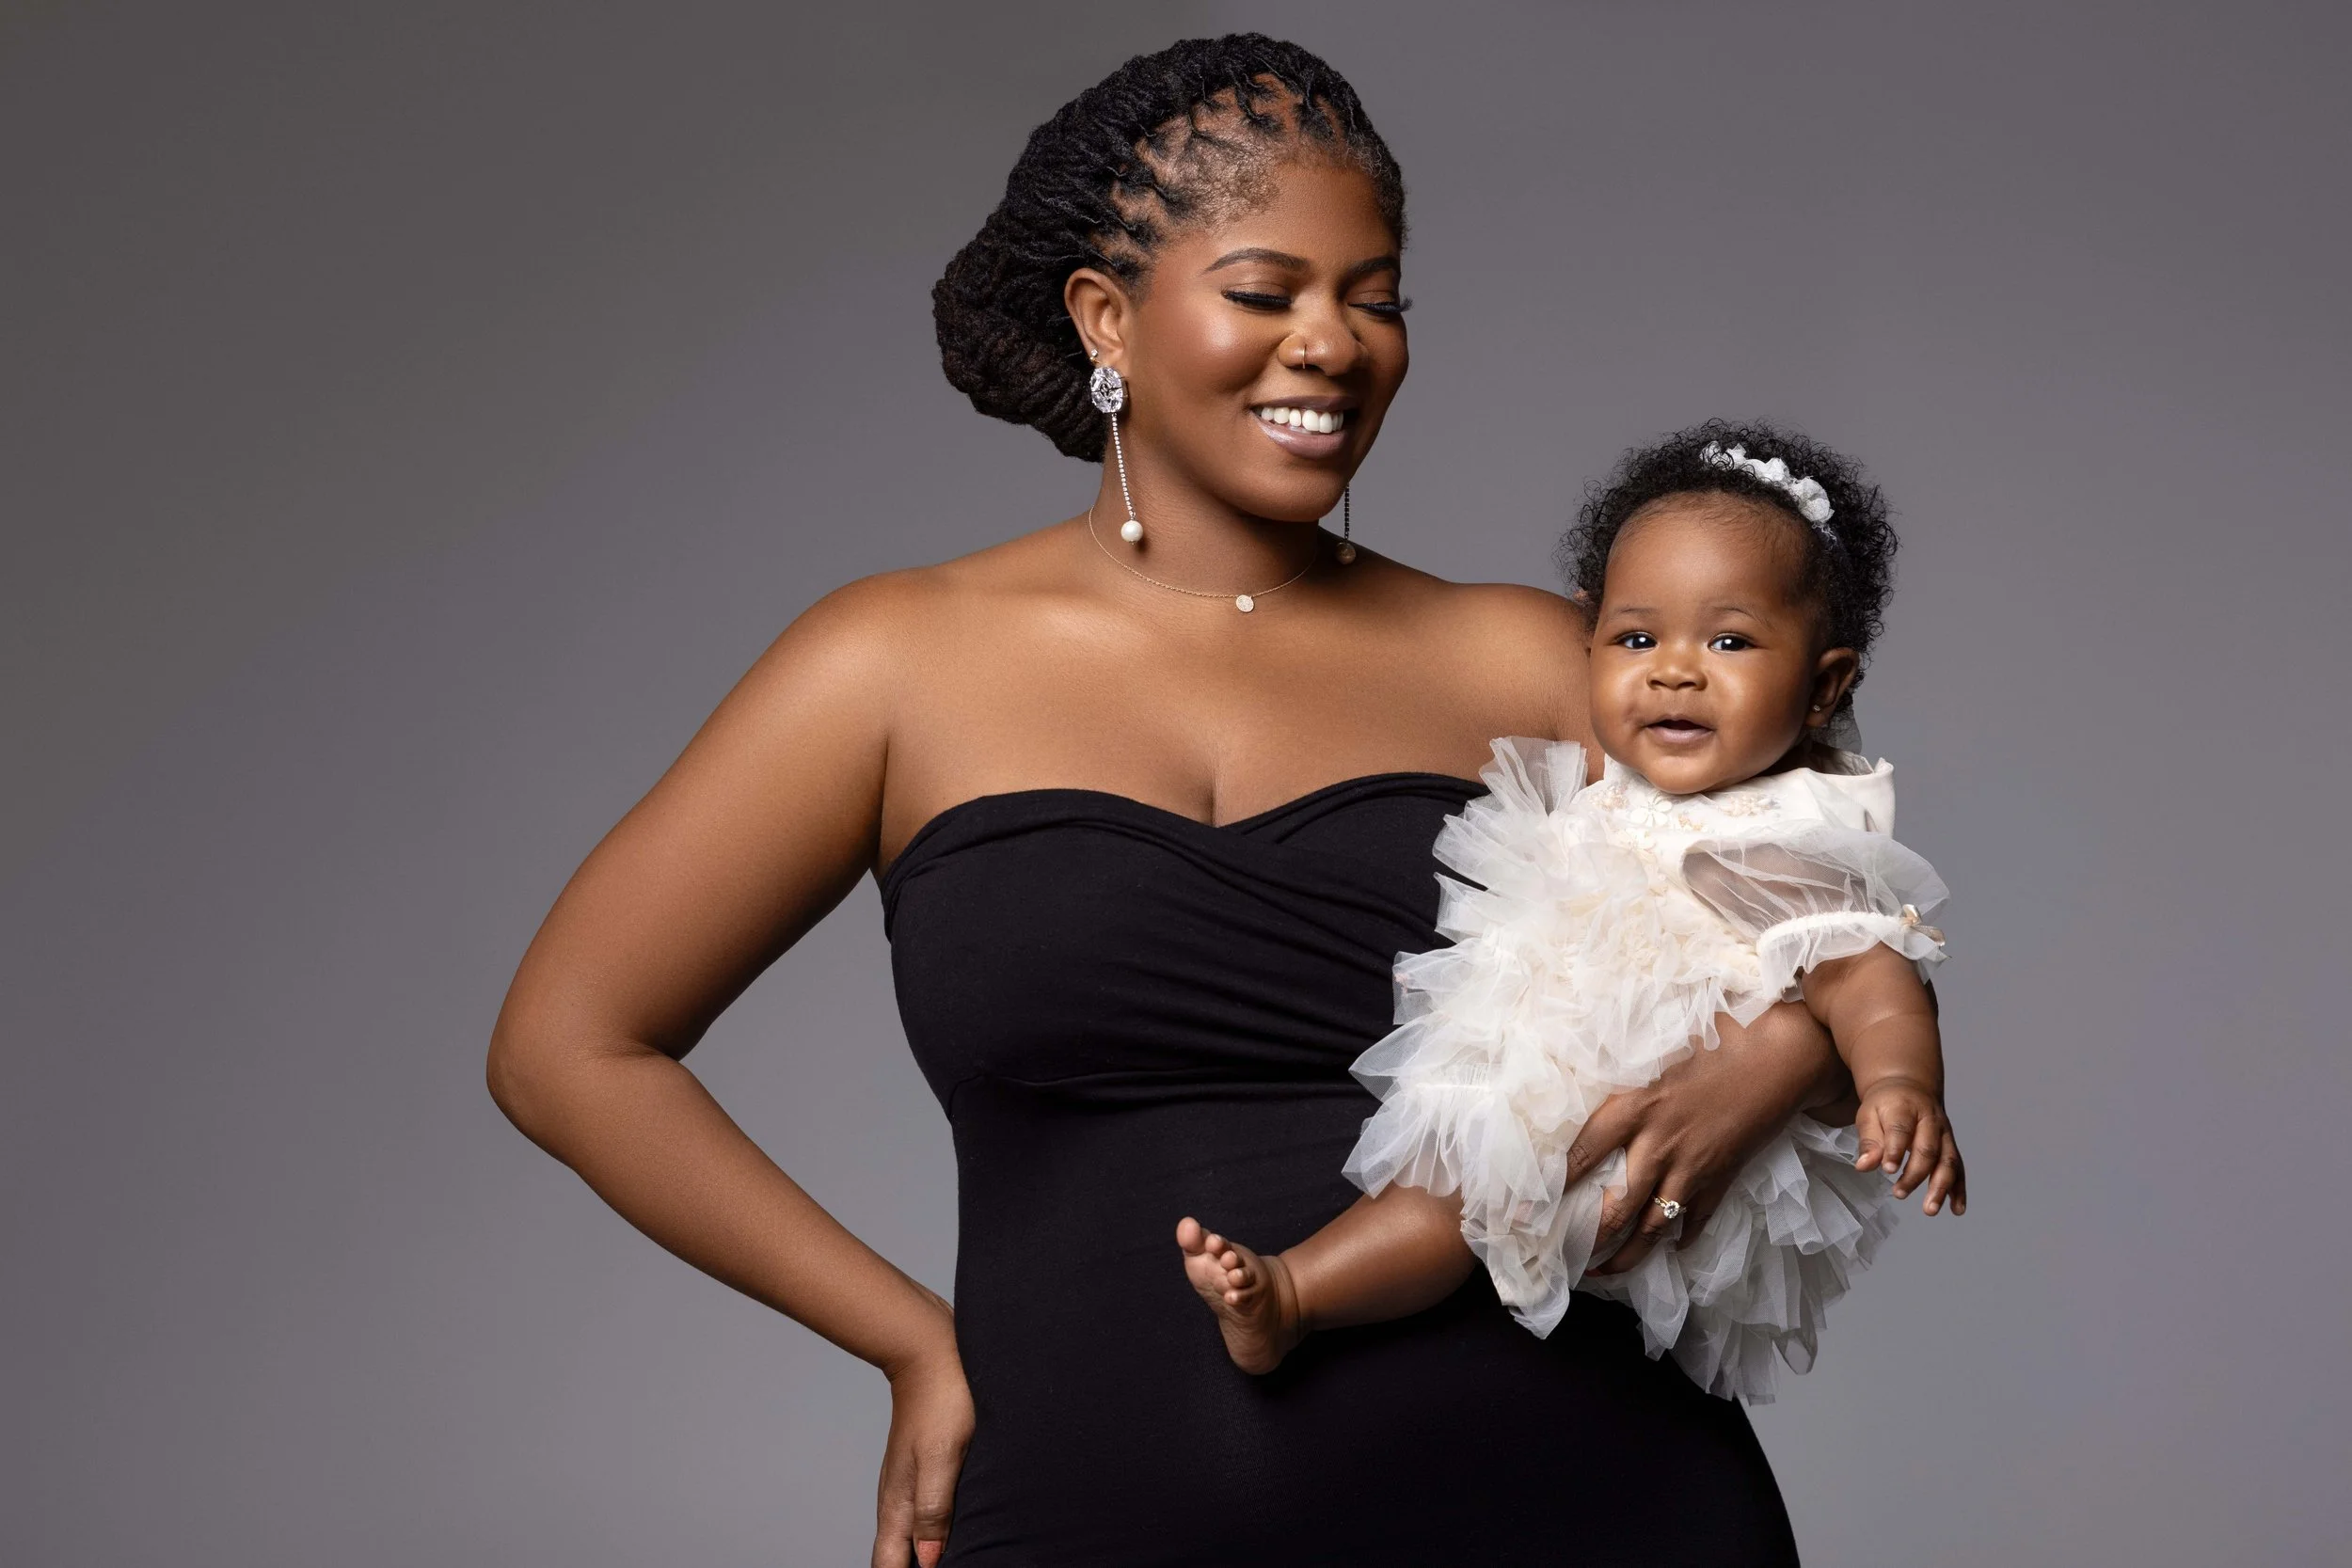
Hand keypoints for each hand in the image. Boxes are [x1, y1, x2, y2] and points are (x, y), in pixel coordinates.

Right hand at [872, 1320, 972, 1567]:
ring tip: (949, 1561)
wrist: (932, 1352)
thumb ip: (934, 1510)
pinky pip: (918, 1515)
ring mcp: (907, 1484)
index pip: (889, 1565)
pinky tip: (948, 1534)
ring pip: (906, 1537)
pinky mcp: (920, 1470)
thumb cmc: (942, 1401)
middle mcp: (897, 1499)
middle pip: (895, 1556)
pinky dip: (928, 1534)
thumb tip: (928, 1560)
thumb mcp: (942, 1459)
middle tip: (953, 1564)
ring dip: (919, 1556)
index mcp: (899, 1504)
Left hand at [1568, 1002, 1841, 1275]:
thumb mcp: (1656, 1052)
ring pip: (1651, 1228)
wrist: (1781, 1060)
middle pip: (1615, 1208)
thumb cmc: (1717, 1043)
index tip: (1527, 1210)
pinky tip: (1667, 1250)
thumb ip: (1621, 1075)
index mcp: (1635, 1108)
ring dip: (1626, 1257)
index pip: (1581, 1154)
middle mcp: (1658, 1146)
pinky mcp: (1721, 1181)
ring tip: (1602, 1273)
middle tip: (1563, 1256)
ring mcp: (1692, 1170)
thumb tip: (1574, 1075)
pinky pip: (1694, 1223)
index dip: (1552, 1186)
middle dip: (1587, 1240)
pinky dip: (1679, 1240)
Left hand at [1855, 1076, 1966, 1214]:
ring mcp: (1944, 1133)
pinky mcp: (1951, 1146)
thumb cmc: (1885, 1104)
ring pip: (1948, 1161)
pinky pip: (1959, 1168)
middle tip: (1899, 1193)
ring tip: (1930, 1209)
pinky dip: (1959, 1189)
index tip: (1888, 1170)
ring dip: (1941, 1186)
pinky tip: (1957, 1209)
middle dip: (1915, 1174)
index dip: (1895, 1150)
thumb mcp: (1868, 1114)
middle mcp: (1930, 1120)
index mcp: (1905, 1107)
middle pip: (1928, 1149)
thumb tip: (1864, 1166)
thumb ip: (1869, 1141)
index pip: (1901, 1129)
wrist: (1909, 1086)